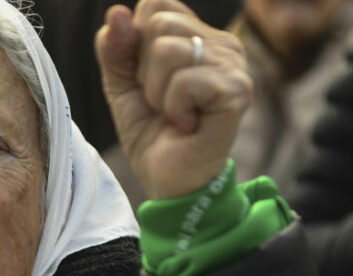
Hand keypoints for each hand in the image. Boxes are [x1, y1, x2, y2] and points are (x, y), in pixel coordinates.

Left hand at [95, 0, 251, 198]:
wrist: (168, 180)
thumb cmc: (151, 132)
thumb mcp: (120, 85)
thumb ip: (115, 48)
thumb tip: (116, 13)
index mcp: (197, 36)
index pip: (155, 4)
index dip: (135, 42)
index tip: (145, 79)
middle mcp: (222, 43)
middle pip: (159, 22)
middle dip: (144, 69)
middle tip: (160, 100)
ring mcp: (234, 66)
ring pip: (168, 49)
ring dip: (156, 91)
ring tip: (173, 113)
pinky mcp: (237, 91)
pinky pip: (184, 80)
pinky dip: (172, 107)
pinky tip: (187, 124)